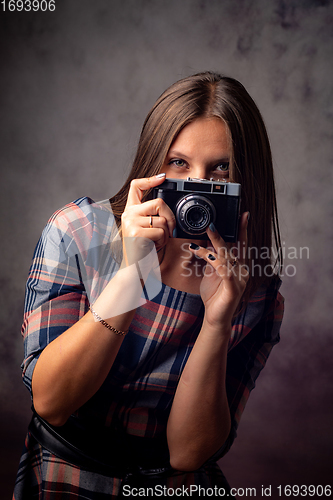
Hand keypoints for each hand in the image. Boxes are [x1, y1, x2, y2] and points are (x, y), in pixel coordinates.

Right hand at [121, 174, 175, 261]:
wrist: (134, 269)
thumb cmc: (144, 250)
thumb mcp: (149, 229)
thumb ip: (154, 216)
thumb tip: (168, 208)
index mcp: (130, 211)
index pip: (136, 186)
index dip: (150, 179)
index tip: (162, 178)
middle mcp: (128, 214)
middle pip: (158, 202)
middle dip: (170, 218)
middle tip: (169, 231)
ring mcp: (131, 222)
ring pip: (162, 220)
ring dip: (166, 235)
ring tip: (156, 242)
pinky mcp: (136, 233)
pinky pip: (160, 232)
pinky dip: (162, 242)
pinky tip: (153, 247)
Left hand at [189, 213, 248, 330]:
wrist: (215, 318)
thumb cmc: (214, 295)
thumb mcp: (212, 272)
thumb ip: (213, 258)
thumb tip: (208, 242)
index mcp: (239, 266)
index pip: (242, 245)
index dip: (242, 230)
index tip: (244, 215)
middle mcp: (242, 271)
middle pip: (233, 249)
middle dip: (222, 235)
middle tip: (211, 224)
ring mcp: (239, 280)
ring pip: (227, 258)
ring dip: (212, 248)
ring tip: (198, 241)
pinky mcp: (233, 289)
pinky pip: (225, 272)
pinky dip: (216, 263)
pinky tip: (207, 256)